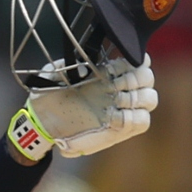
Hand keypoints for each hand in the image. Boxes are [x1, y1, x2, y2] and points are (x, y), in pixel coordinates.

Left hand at [8, 54, 156, 159]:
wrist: (41, 123)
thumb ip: (65, 65)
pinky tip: (113, 117)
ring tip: (115, 100)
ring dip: (136, 97)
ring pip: (150, 99)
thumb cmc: (47, 98)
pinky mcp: (119, 129)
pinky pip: (142, 122)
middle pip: (148, 79)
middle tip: (115, 85)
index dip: (133, 62)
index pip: (138, 62)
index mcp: (108, 74)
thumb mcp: (51, 75)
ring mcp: (121, 109)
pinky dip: (132, 118)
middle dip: (136, 79)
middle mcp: (119, 90)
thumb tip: (83, 66)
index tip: (114, 67)